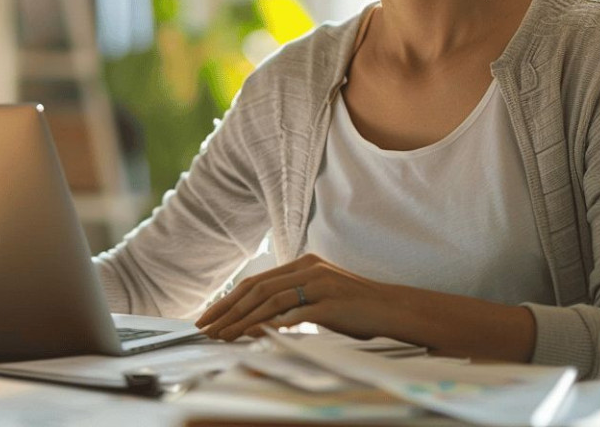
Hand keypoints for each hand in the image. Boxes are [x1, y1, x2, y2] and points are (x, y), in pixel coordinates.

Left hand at [194, 254, 400, 341]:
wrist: (392, 309)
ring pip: (271, 300)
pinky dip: (273, 323)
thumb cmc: (355, 308)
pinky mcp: (331, 303)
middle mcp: (309, 269)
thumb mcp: (319, 297)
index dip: (229, 300)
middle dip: (227, 310)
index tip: (209, 316)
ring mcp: (320, 284)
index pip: (256, 282)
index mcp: (303, 264)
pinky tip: (256, 333)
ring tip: (224, 336)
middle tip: (207, 327)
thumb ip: (292, 300)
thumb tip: (257, 317)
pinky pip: (296, 313)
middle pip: (257, 289)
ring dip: (243, 320)